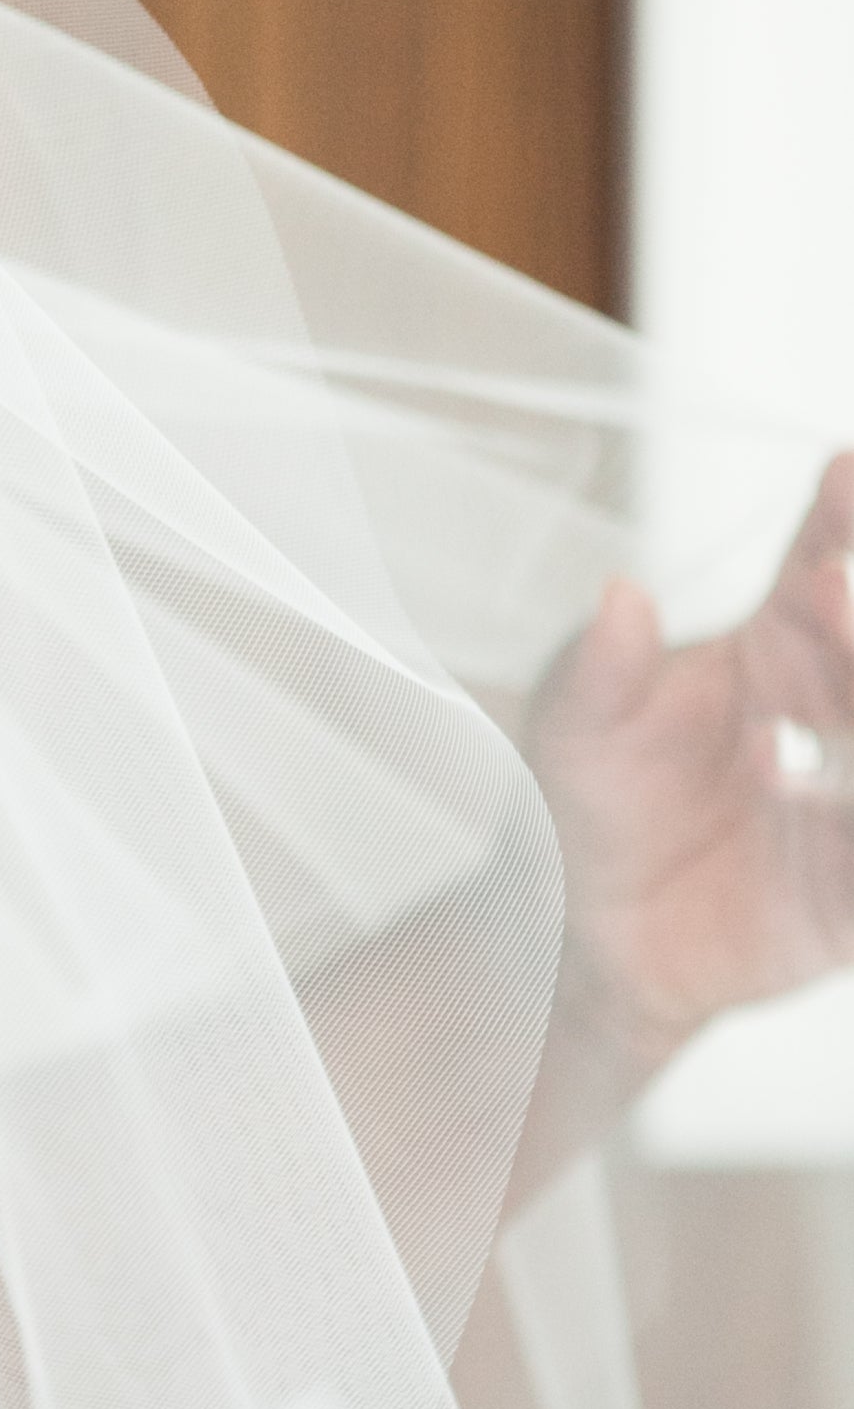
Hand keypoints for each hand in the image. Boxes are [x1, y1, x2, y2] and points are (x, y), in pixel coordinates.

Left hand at [527, 454, 853, 1061]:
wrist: (600, 935)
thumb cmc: (600, 810)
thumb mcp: (580, 735)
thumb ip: (600, 671)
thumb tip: (620, 596)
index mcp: (781, 647)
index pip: (820, 570)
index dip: (839, 521)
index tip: (840, 474)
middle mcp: (837, 705)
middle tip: (827, 593)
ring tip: (844, 694)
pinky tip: (834, 801)